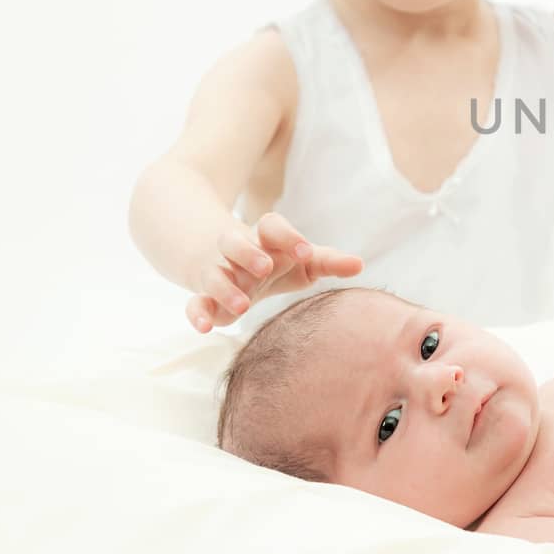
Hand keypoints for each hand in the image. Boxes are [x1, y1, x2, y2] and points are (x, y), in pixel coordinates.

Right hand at [185, 213, 364, 332]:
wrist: (226, 259)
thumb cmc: (276, 260)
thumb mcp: (302, 259)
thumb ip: (329, 262)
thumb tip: (359, 265)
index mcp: (265, 238)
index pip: (272, 226)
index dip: (288, 236)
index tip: (305, 252)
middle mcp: (238, 252)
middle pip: (235, 242)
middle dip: (249, 253)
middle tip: (266, 267)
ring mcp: (218, 272)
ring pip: (215, 273)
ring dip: (226, 288)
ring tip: (244, 306)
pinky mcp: (203, 297)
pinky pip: (194, 302)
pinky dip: (196, 313)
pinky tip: (205, 328)